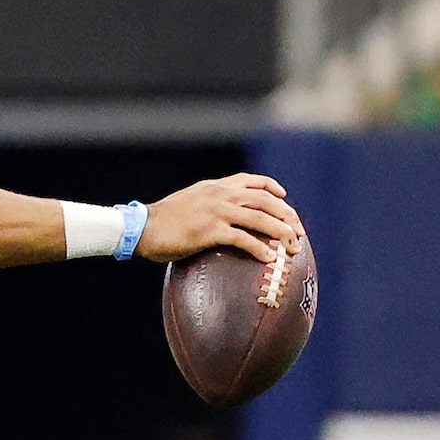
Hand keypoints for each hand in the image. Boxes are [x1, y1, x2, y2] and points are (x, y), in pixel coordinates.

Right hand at [138, 175, 301, 263]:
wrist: (141, 227)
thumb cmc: (160, 221)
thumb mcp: (187, 203)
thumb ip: (206, 204)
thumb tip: (217, 217)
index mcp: (215, 186)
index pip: (252, 181)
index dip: (273, 188)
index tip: (284, 198)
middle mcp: (220, 195)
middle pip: (265, 200)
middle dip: (287, 216)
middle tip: (298, 232)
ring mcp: (216, 212)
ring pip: (260, 218)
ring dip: (281, 233)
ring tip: (292, 247)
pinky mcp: (210, 231)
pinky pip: (243, 239)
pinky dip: (259, 248)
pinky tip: (268, 258)